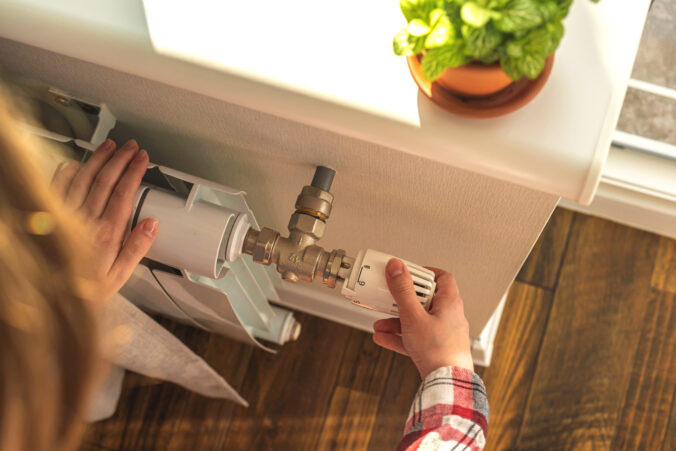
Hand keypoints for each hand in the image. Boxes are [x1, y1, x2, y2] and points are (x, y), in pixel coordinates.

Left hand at [51, 139, 157, 301]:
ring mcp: (63, 217)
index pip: (124, 193)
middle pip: (105, 181)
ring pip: (82, 179)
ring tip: (109, 146)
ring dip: (97, 159)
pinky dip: (66, 173)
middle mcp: (84, 222)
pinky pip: (56, 188)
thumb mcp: (119, 277)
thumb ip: (136, 249)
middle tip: (131, 147)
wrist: (45, 300)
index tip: (142, 159)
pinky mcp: (46, 217)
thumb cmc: (83, 291)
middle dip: (120, 159)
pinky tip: (76, 164)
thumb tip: (152, 224)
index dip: (134, 171)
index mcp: (106, 235)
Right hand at [372, 259, 472, 377]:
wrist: (447, 384)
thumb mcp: (413, 316)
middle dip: (402, 300)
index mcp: (450, 303)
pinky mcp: (436, 349)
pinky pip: (415, 337)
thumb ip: (403, 291)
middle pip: (424, 300)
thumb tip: (397, 267)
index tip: (406, 273)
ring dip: (397, 320)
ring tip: (380, 323)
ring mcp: (443, 334)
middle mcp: (450, 316)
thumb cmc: (438, 351)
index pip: (441, 278)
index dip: (424, 273)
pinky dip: (400, 336)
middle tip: (389, 297)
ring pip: (417, 320)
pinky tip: (383, 337)